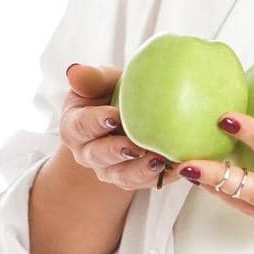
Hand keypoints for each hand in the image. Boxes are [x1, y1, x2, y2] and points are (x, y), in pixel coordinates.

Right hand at [58, 63, 171, 189]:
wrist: (126, 114)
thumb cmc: (111, 93)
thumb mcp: (101, 81)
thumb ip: (91, 78)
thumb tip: (74, 71)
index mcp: (75, 127)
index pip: (81, 125)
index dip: (96, 122)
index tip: (114, 116)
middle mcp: (88, 152)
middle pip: (98, 155)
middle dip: (117, 151)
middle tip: (136, 146)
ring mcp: (109, 169)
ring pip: (121, 175)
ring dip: (140, 170)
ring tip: (159, 161)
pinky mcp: (131, 179)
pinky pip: (145, 182)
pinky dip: (163, 177)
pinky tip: (179, 167)